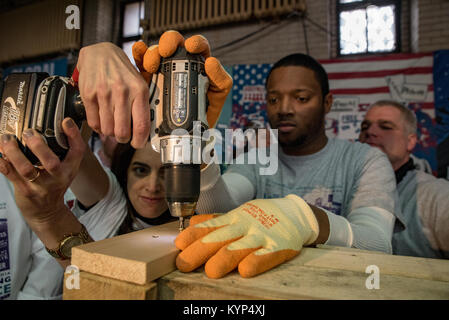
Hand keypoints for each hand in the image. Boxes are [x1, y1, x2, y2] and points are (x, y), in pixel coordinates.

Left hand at [0, 118, 85, 226]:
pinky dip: (1, 161)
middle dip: (38, 146)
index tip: (65, 121)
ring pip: (26, 169)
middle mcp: (57, 178)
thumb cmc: (54, 185)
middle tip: (28, 132)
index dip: (73, 135)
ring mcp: (40, 186)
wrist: (46, 211)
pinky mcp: (24, 190)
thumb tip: (56, 124)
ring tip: (6, 139)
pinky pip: (9, 173)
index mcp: (70, 169)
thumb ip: (64, 150)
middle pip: (51, 163)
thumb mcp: (66, 169)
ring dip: (14, 152)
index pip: (77, 151)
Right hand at [76, 42, 149, 147]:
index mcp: (139, 90)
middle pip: (122, 132)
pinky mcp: (89, 94)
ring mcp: (104, 93)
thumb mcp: (138, 83)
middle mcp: (122, 92)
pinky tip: (101, 119)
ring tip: (112, 124)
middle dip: (123, 138)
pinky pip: (94, 122)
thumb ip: (141, 106)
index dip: (139, 141)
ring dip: (109, 132)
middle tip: (123, 135)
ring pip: (107, 129)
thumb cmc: (122, 70)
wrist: (100, 52)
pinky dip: (98, 126)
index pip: (141, 125)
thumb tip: (143, 132)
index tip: (137, 143)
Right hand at [132, 30, 232, 127]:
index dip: (195, 42)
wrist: (187, 134)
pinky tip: (138, 52)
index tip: (191, 47)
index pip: (198, 46)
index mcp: (199, 65)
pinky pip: (141, 63)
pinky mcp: (148, 79)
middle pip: (173, 44)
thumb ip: (220, 80)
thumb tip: (211, 62)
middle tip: (166, 52)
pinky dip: (138, 55)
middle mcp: (180, 64)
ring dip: (152, 53)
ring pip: (156, 52)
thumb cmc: (205, 115)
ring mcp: (163, 70)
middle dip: (169, 43)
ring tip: (151, 64)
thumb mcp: (218, 97)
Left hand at [175, 195, 319, 277]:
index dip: (194, 235)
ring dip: (225, 258)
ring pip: (240, 247)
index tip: (179, 244)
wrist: (295, 213)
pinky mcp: (279, 246)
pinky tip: (246, 270)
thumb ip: (215, 220)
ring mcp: (262, 236)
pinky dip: (256, 262)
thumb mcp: (238, 213)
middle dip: (200, 250)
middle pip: (220, 238)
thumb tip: (191, 223)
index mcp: (233, 218)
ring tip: (211, 271)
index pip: (209, 226)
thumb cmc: (261, 216)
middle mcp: (245, 226)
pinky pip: (267, 255)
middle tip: (185, 263)